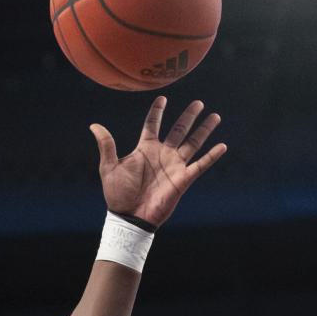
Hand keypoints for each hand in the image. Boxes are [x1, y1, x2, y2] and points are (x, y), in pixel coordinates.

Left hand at [90, 96, 226, 227]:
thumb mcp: (109, 167)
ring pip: (193, 143)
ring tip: (214, 116)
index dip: (157, 111)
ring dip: (204, 130)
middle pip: (179, 130)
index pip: (153, 124)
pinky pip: (201, 165)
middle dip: (189, 116)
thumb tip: (94, 125)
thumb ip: (106, 145)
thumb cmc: (118, 195)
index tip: (162, 98)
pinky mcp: (183, 179)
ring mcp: (174, 166)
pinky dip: (212, 156)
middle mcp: (162, 154)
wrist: (130, 217)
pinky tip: (223, 145)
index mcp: (145, 148)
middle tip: (198, 103)